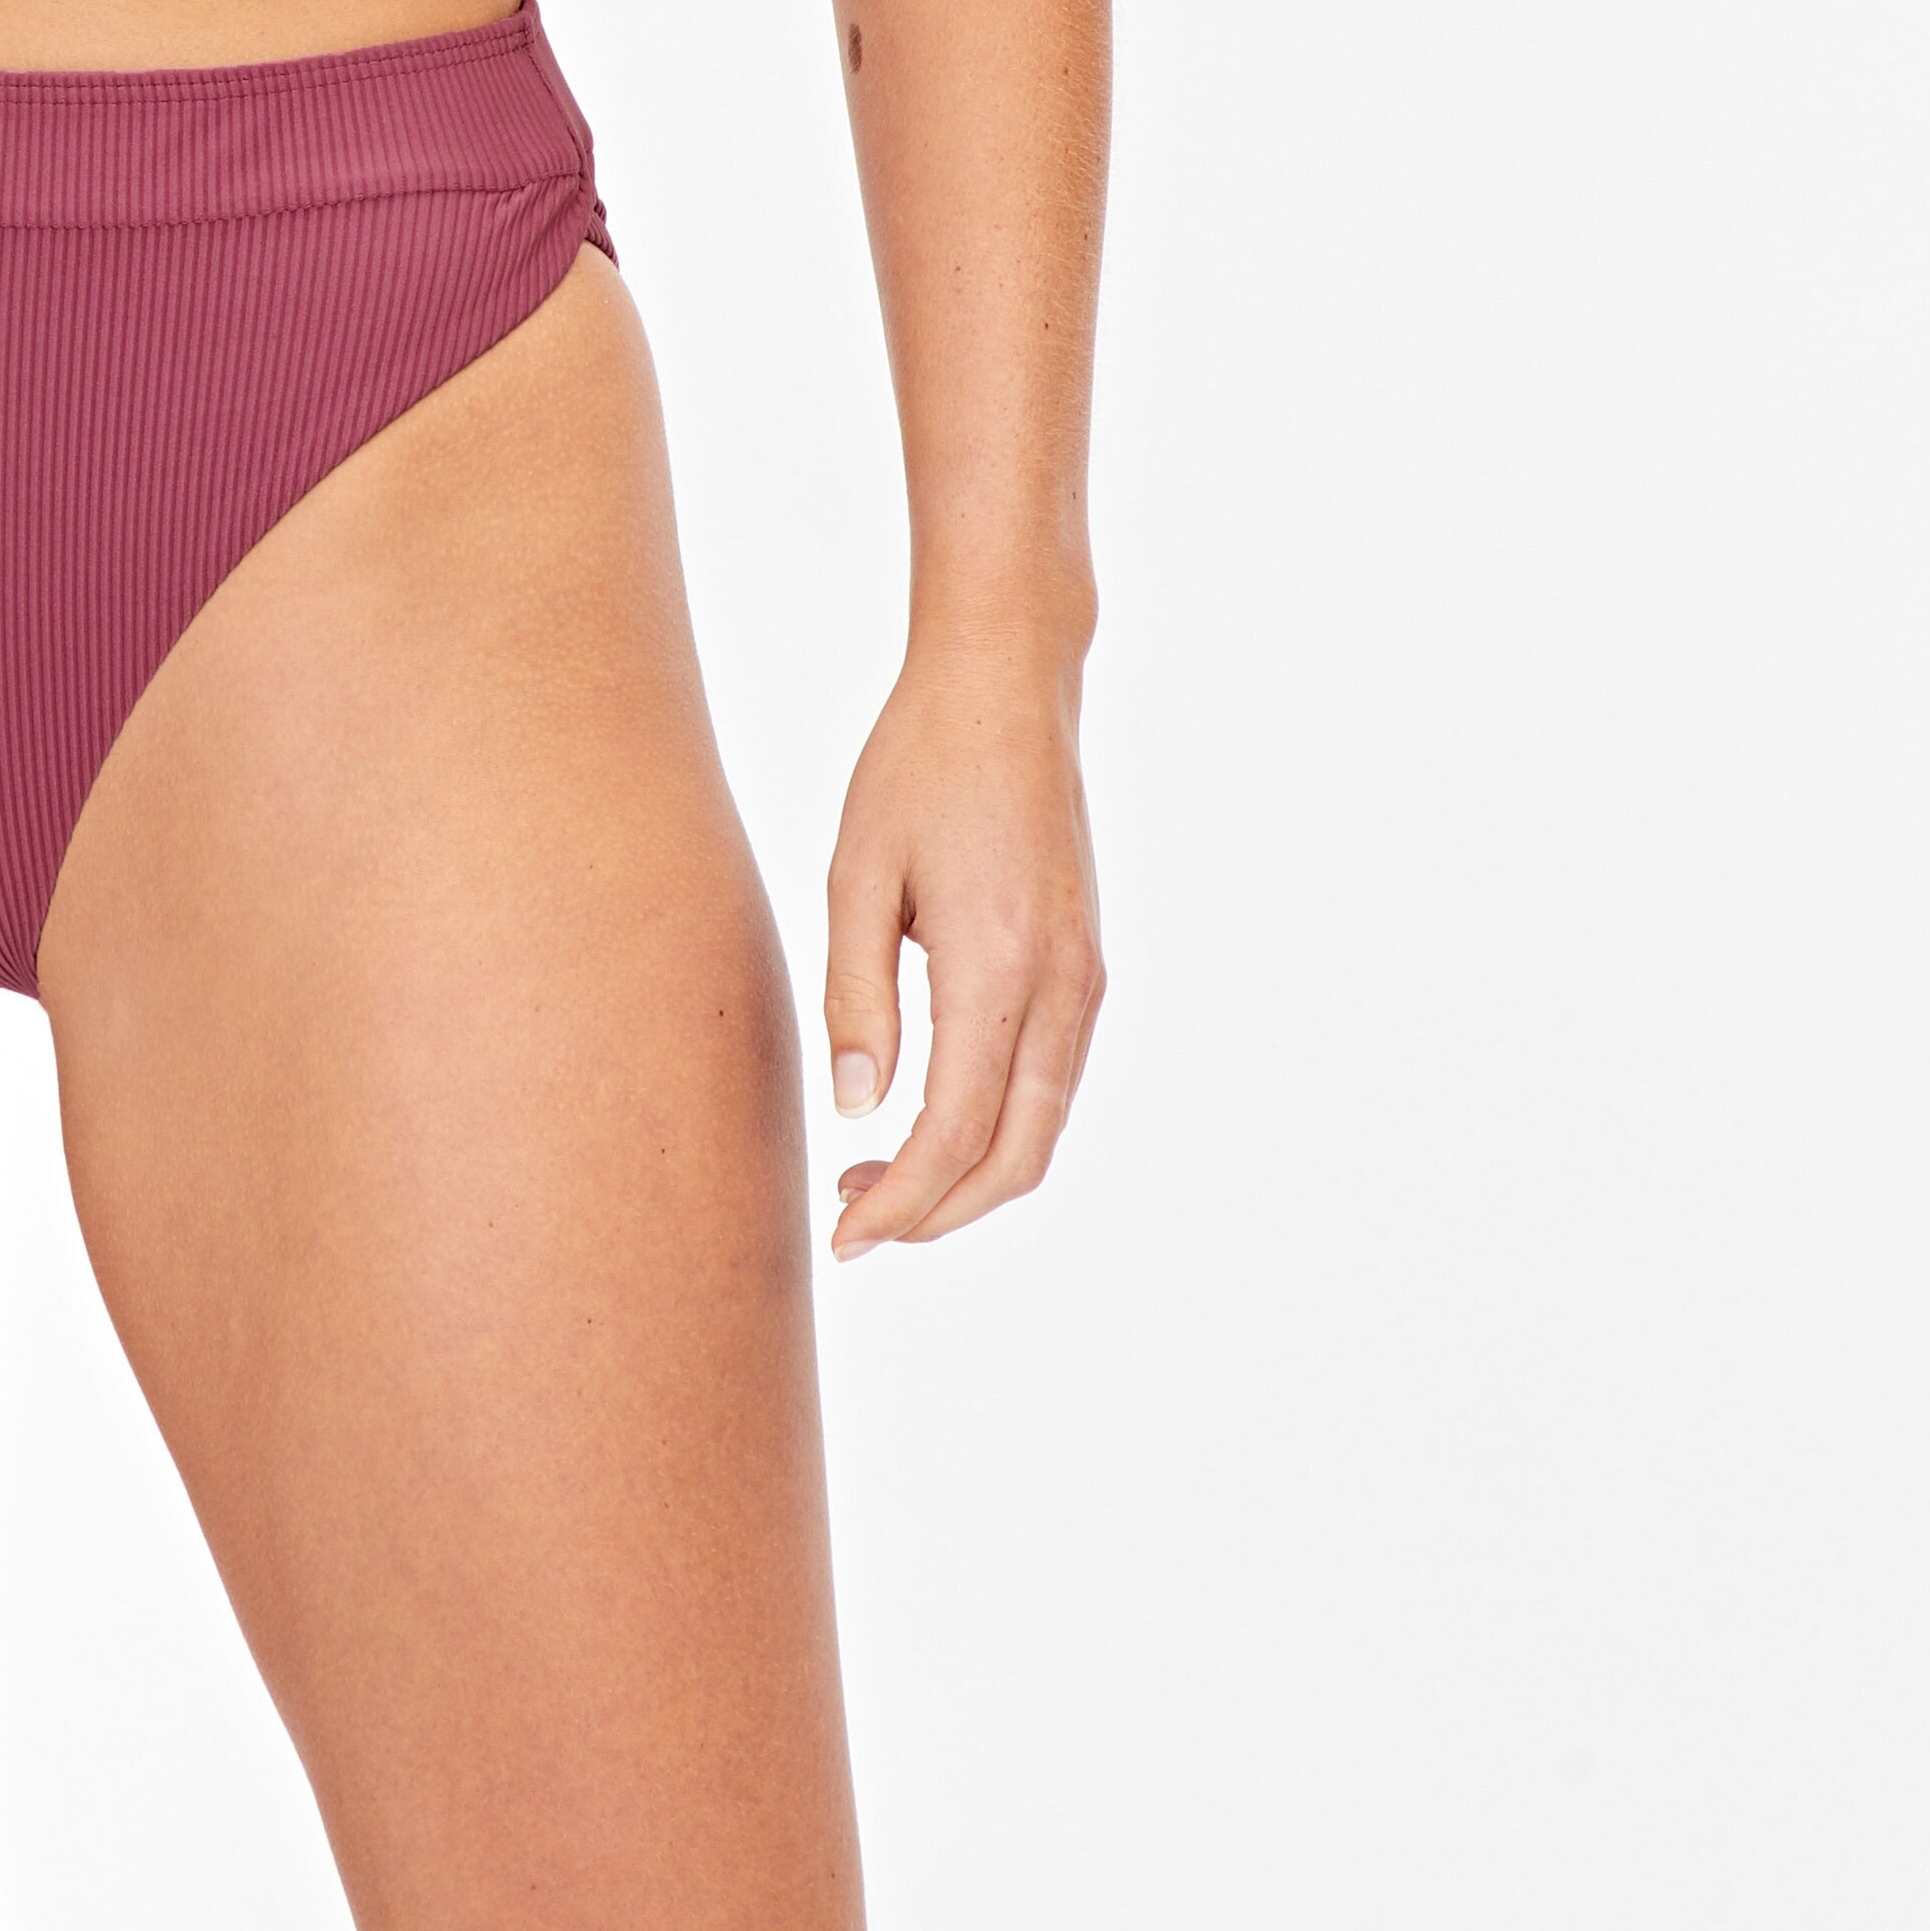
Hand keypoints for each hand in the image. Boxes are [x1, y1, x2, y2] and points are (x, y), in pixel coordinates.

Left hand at [819, 623, 1103, 1255]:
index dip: (900, 1204)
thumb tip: (856, 1111)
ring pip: (1043, 1130)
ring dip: (967, 1177)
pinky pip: (1052, 1085)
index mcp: (997, 967)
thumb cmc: (918, 765)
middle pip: (1015, 1159)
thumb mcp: (858, 873)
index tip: (843, 1241)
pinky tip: (929, 1116)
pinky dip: (999, 1130)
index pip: (953, 1133)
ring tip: (876, 1179)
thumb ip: (857, 996)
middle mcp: (1061, 988)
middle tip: (852, 1224)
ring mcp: (1085, 981)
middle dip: (937, 1214)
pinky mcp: (1087, 967)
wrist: (1008, 689)